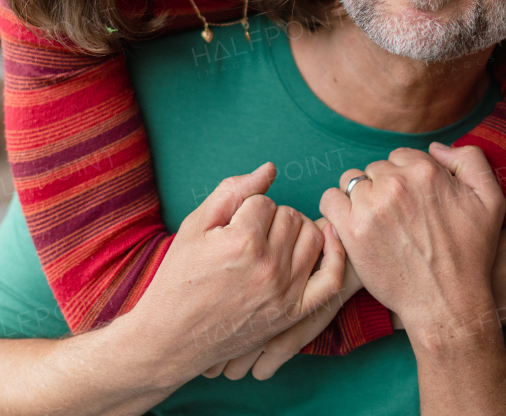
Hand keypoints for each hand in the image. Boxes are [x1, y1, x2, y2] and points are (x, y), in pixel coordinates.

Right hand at [126, 163, 344, 385]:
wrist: (171, 337)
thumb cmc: (179, 278)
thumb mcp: (195, 227)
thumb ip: (232, 191)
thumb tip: (270, 168)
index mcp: (242, 241)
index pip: (264, 201)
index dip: (246, 209)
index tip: (231, 227)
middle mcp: (268, 266)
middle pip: (291, 216)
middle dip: (271, 218)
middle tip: (250, 235)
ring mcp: (285, 292)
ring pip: (313, 237)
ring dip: (296, 232)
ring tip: (274, 242)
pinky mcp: (293, 313)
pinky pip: (331, 279)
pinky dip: (335, 256)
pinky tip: (326, 243)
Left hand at [320, 142, 505, 347]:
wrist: (446, 302)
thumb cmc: (470, 254)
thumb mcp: (491, 200)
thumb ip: (471, 160)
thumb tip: (435, 147)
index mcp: (426, 171)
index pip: (401, 156)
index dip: (407, 178)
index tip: (414, 203)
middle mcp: (396, 183)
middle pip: (376, 169)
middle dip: (385, 187)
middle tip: (398, 218)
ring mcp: (371, 206)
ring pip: (352, 182)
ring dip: (361, 197)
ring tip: (376, 222)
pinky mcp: (351, 230)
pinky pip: (330, 200)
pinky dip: (337, 208)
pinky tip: (352, 224)